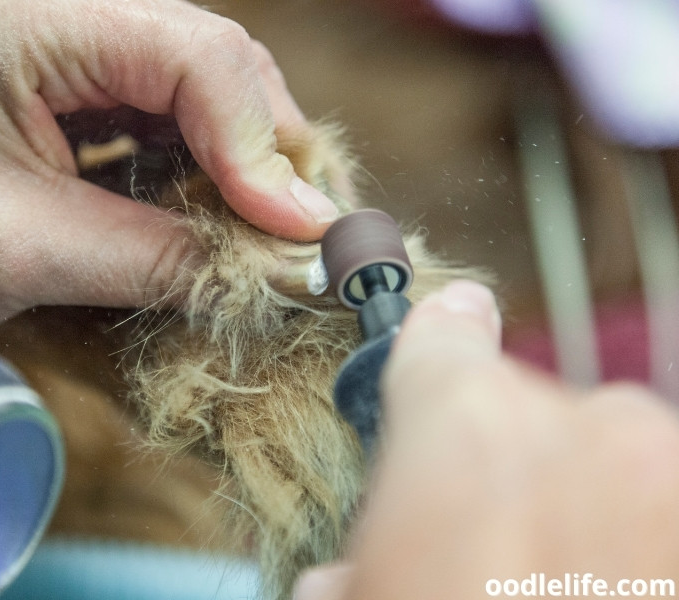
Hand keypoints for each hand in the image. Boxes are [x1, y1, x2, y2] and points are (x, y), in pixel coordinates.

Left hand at [0, 0, 337, 346]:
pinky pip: (193, 120)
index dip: (257, 144)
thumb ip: (160, 259)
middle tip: (309, 233)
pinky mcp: (104, 93)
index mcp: (36, 23)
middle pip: (221, 64)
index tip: (298, 229)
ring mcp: (94, 52)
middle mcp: (76, 17)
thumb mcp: (28, 254)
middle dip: (272, 153)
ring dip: (258, 164)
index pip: (191, 55)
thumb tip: (282, 273)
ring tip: (283, 231)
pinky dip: (226, 173)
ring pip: (220, 91)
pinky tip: (236, 216)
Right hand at [296, 280, 678, 598]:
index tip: (450, 324)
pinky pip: (661, 505)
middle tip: (495, 554)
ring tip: (563, 584)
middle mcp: (580, 422)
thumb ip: (358, 564)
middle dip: (507, 468)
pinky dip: (640, 543)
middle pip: (529, 412)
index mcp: (464, 425)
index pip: (442, 337)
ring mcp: (668, 472)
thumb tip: (346, 576)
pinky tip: (618, 583)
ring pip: (609, 458)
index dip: (438, 336)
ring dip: (583, 510)